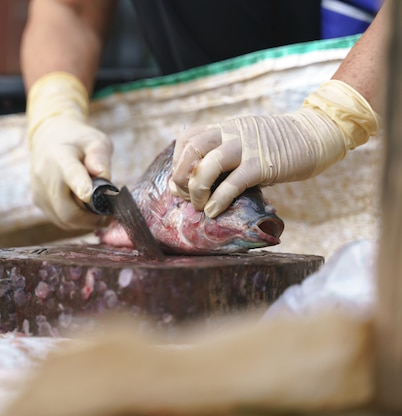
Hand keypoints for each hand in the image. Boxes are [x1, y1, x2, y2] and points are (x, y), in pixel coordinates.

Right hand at [27, 72, 112, 229]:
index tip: (92, 197)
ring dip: (83, 220)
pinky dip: (74, 219)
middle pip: (68, 211)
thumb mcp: (95, 141)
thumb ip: (100, 158)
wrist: (49, 139)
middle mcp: (46, 177)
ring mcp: (40, 192)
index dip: (82, 188)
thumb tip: (104, 178)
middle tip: (107, 215)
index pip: (71, 175)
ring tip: (96, 209)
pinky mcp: (38, 201)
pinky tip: (82, 208)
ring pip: (64, 220)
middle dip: (91, 218)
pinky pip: (59, 219)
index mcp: (61, 157)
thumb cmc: (77, 141)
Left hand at [169, 80, 379, 217]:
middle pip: (192, 148)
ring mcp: (246, 147)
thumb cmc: (277, 146)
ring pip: (209, 164)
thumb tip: (200, 183)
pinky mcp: (262, 164)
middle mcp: (231, 133)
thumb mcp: (245, 142)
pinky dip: (219, 199)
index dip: (178, 162)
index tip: (180, 182)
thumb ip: (224, 156)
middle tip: (186, 196)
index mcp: (225, 127)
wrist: (315, 136)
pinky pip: (233, 182)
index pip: (187, 138)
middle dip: (181, 176)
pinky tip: (213, 211)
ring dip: (197, 189)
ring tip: (200, 206)